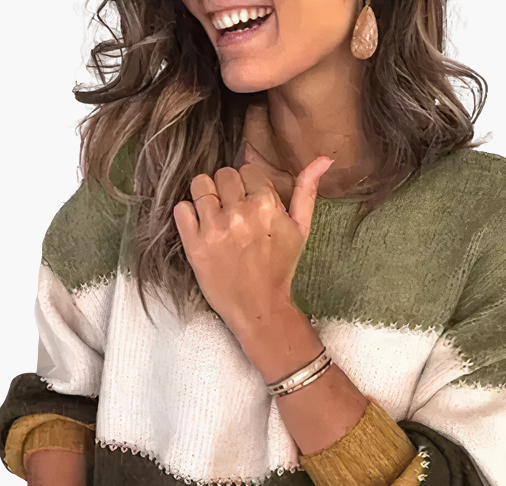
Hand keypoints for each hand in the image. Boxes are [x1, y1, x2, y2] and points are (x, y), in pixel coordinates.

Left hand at [172, 148, 332, 338]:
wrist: (259, 306)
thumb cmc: (279, 268)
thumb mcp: (300, 229)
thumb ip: (306, 191)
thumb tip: (324, 158)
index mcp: (266, 205)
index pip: (247, 170)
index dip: (248, 186)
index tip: (249, 205)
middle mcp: (239, 213)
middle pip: (223, 174)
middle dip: (227, 189)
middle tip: (231, 212)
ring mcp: (215, 228)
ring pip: (200, 184)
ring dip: (206, 196)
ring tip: (214, 216)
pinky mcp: (194, 244)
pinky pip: (181, 209)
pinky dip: (187, 215)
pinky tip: (200, 228)